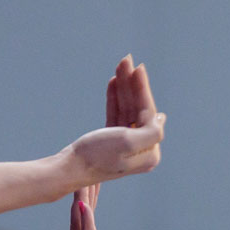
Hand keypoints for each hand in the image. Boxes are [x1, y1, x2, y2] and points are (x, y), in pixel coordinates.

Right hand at [64, 57, 163, 185]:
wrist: (68, 169)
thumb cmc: (96, 155)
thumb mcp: (128, 142)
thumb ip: (152, 131)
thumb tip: (161, 118)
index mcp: (149, 153)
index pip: (148, 114)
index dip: (143, 90)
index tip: (138, 68)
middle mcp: (140, 151)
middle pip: (138, 110)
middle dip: (132, 84)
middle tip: (126, 60)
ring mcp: (125, 146)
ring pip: (127, 110)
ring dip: (123, 87)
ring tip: (119, 67)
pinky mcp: (110, 142)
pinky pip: (116, 115)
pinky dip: (114, 99)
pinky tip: (113, 83)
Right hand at [64, 183, 139, 229]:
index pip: (78, 222)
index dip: (81, 199)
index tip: (83, 179)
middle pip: (75, 217)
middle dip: (78, 191)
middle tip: (80, 163)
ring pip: (79, 223)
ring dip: (78, 198)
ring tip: (78, 176)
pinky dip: (84, 220)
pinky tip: (82, 204)